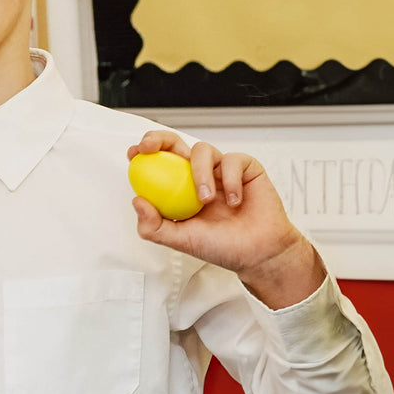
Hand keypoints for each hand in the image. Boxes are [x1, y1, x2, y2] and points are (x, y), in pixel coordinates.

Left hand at [128, 131, 324, 308]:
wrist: (259, 253)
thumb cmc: (221, 246)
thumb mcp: (180, 241)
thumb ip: (154, 226)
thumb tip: (137, 202)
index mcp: (179, 188)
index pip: (157, 162)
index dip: (144, 152)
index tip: (134, 154)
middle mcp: (198, 175)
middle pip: (175, 144)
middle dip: (159, 139)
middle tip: (150, 147)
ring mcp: (220, 170)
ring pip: (202, 150)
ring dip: (200, 173)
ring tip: (206, 199)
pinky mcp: (245, 168)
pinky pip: (233, 160)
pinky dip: (230, 180)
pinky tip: (235, 201)